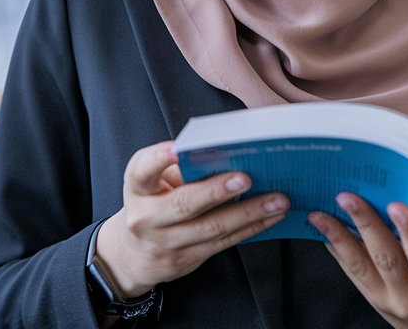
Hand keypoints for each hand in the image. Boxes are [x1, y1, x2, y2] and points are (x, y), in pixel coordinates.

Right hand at [95, 141, 289, 296]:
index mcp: (137, 188)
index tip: (178, 148)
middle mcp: (146, 217)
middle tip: (246, 177)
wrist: (132, 254)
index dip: (159, 158)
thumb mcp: (153, 182)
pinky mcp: (186, 259)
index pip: (143, 170)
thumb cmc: (151, 204)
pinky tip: (270, 217)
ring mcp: (166, 243)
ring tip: (276, 199)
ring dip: (248, 212)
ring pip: (211, 227)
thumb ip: (179, 169)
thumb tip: (226, 155)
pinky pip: (223, 242)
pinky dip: (250, 228)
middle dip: (216, 190)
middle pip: (183, 204)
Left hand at [308, 174, 407, 328]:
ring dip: (339, 235)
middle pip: (387, 257)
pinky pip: (349, 271)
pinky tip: (321, 224)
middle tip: (348, 195)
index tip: (398, 206)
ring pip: (360, 265)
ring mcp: (387, 297)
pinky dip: (335, 247)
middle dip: (367, 225)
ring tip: (322, 210)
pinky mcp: (370, 296)